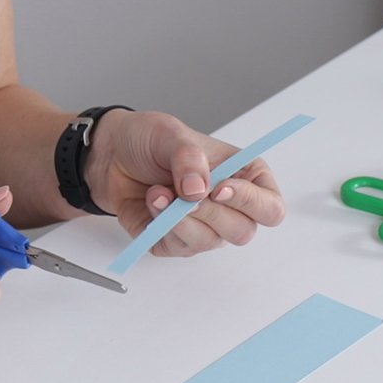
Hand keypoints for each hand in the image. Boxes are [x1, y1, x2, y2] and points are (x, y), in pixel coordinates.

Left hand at [84, 110, 285, 256]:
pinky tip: (152, 203)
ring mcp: (204, 226)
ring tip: (158, 192)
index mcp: (244, 177)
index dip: (250, 202)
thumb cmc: (150, 141)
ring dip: (179, 219)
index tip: (220, 188)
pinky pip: (178, 247)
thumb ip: (189, 158)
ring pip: (208, 242)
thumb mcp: (171, 134)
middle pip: (243, 232)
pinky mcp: (175, 241)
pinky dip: (161, 226)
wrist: (112, 155)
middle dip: (210, 213)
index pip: (269, 207)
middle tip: (184, 194)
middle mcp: (229, 206)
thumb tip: (199, 190)